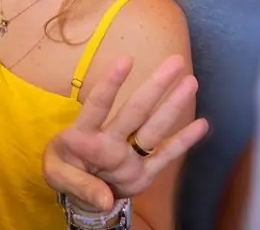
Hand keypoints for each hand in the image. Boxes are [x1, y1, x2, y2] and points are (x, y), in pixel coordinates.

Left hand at [43, 55, 208, 210]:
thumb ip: (80, 186)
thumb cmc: (64, 171)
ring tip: (191, 82)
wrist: (78, 192)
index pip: (98, 105)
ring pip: (154, 127)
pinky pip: (165, 156)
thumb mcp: (57, 176)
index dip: (111, 84)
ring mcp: (129, 155)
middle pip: (136, 111)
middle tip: (176, 61)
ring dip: (173, 106)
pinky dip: (183, 142)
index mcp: (84, 136)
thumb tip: (105, 200)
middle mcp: (111, 140)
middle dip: (155, 87)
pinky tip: (201, 124)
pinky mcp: (143, 173)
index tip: (126, 59)